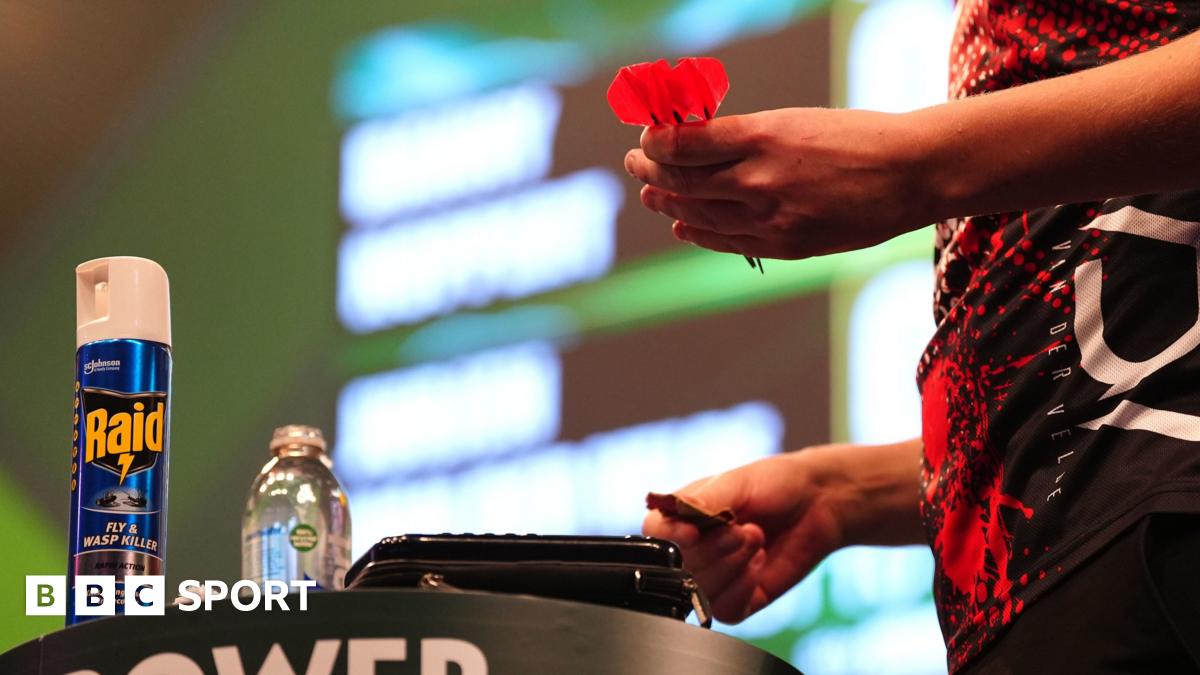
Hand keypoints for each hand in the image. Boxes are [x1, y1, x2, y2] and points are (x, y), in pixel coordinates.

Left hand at [624, 108, 934, 259]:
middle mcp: (760, 178)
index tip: (646, 136)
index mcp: (762, 136)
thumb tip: (694, 141)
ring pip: (700, 212)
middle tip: (635, 164)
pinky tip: (683, 226)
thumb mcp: (794, 120)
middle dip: (651, 171)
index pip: (683, 144)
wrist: (911, 174)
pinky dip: (699, 233)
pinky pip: (728, 242)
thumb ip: (744, 135)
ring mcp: (772, 216)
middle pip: (683, 180)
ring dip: (668, 203)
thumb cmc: (854, 138)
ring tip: (651, 196)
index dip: (655, 142)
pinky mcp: (787, 244)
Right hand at [643, 452, 844, 622]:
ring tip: (757, 539)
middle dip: (716, 549)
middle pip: (679, 567)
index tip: (693, 532)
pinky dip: (744, 587)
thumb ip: (705, 499)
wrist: (819, 503)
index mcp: (682, 515)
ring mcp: (714, 576)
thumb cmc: (775, 483)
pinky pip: (726, 609)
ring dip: (733, 566)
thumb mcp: (738, 482)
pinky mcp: (737, 599)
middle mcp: (692, 549)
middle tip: (745, 529)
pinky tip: (760, 565)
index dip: (671, 538)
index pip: (655, 534)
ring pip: (701, 591)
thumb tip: (678, 511)